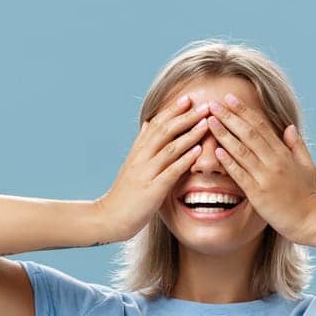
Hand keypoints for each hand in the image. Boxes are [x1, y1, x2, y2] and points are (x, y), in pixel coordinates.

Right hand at [96, 94, 212, 240]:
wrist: (109, 217)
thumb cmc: (125, 193)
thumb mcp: (133, 165)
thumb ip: (143, 145)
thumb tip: (150, 123)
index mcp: (138, 151)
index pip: (157, 124)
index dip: (172, 111)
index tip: (188, 98)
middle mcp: (141, 158)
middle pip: (165, 131)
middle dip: (185, 117)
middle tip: (204, 105)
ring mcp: (146, 173)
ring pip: (170, 148)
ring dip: (190, 134)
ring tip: (206, 122)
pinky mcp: (152, 189)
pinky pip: (171, 171)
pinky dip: (185, 160)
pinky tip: (198, 151)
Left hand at [204, 93, 315, 243]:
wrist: (309, 220)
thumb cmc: (308, 194)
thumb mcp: (308, 165)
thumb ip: (297, 145)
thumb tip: (288, 127)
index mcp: (285, 154)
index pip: (262, 126)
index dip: (245, 111)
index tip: (230, 99)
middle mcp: (274, 162)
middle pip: (249, 134)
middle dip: (230, 117)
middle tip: (213, 104)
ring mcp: (265, 178)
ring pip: (241, 151)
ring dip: (224, 134)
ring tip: (209, 121)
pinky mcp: (258, 194)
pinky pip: (240, 175)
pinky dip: (228, 162)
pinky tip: (216, 150)